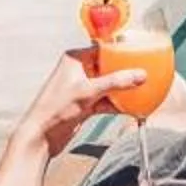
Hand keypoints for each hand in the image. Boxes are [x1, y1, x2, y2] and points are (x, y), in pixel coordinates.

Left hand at [13, 51, 144, 158]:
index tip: (138, 50)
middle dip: (125, 71)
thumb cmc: (54, 109)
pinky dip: (118, 103)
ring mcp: (82, 88)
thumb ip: (116, 82)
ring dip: (123, 89)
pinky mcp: (85, 104)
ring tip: (142, 88)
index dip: (120, 49)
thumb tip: (141, 75)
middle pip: (108, 66)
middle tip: (144, 70)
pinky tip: (132, 107)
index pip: (102, 48)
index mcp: (74, 59)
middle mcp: (78, 71)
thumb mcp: (88, 92)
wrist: (41, 136)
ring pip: (109, 84)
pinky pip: (106, 100)